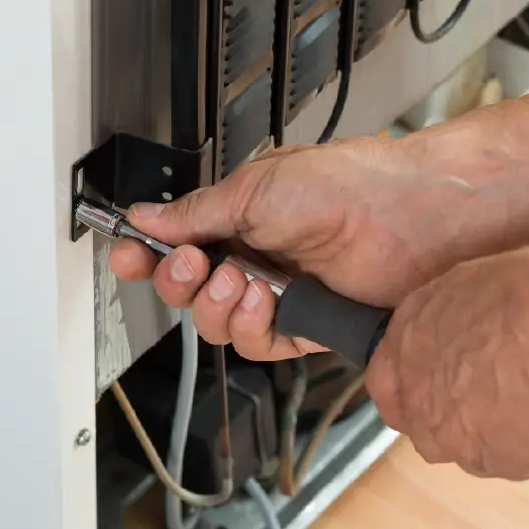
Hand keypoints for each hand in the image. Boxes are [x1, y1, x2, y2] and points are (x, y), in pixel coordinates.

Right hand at [108, 128, 515, 359]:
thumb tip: (148, 217)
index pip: (176, 244)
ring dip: (213, 304)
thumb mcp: (255, 188)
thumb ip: (196, 212)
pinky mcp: (303, 326)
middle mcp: (257, 257)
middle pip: (187, 291)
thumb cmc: (345, 185)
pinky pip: (255, 343)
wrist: (404, 217)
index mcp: (239, 218)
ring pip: (215, 323)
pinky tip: (262, 299)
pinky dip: (248, 324)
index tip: (124, 254)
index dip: (145, 255)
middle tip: (186, 263)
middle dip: (175, 280)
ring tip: (239, 277)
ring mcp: (279, 295)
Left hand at [366, 247, 528, 479]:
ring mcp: (453, 439)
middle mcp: (416, 397)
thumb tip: (457, 320)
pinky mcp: (497, 465)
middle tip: (487, 381)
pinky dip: (521, 439)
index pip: (385, 373)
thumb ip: (448, 310)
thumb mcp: (476, 278)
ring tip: (525, 394)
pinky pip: (503, 456)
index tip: (439, 364)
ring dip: (479, 424)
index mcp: (405, 342)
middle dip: (443, 403)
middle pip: (416, 414)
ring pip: (457, 440)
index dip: (413, 370)